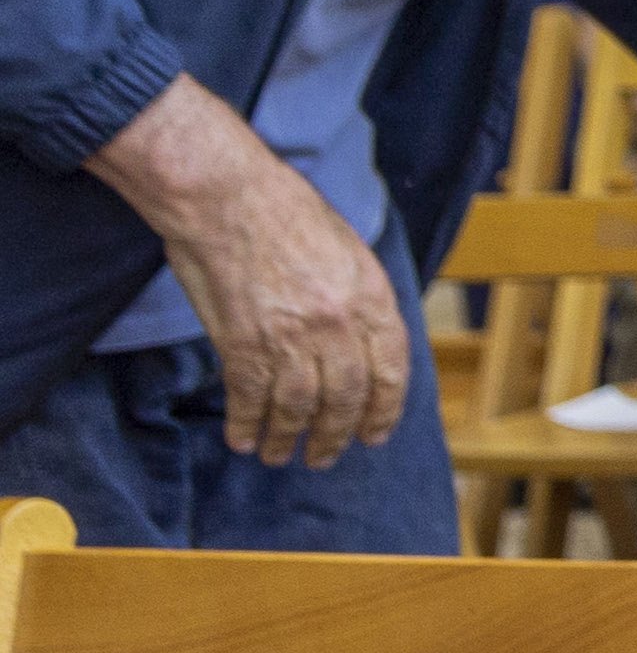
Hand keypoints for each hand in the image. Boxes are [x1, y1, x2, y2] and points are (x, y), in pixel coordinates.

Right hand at [84, 77, 407, 467]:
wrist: (228, 195)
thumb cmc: (286, 212)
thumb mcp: (350, 252)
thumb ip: (362, 299)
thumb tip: (366, 340)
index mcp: (373, 300)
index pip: (392, 372)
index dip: (385, 411)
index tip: (375, 435)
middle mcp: (339, 325)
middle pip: (347, 399)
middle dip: (336, 435)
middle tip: (323, 457)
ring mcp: (291, 336)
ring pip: (297, 406)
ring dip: (288, 438)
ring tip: (278, 456)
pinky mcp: (243, 341)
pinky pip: (248, 395)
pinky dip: (245, 421)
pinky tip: (242, 438)